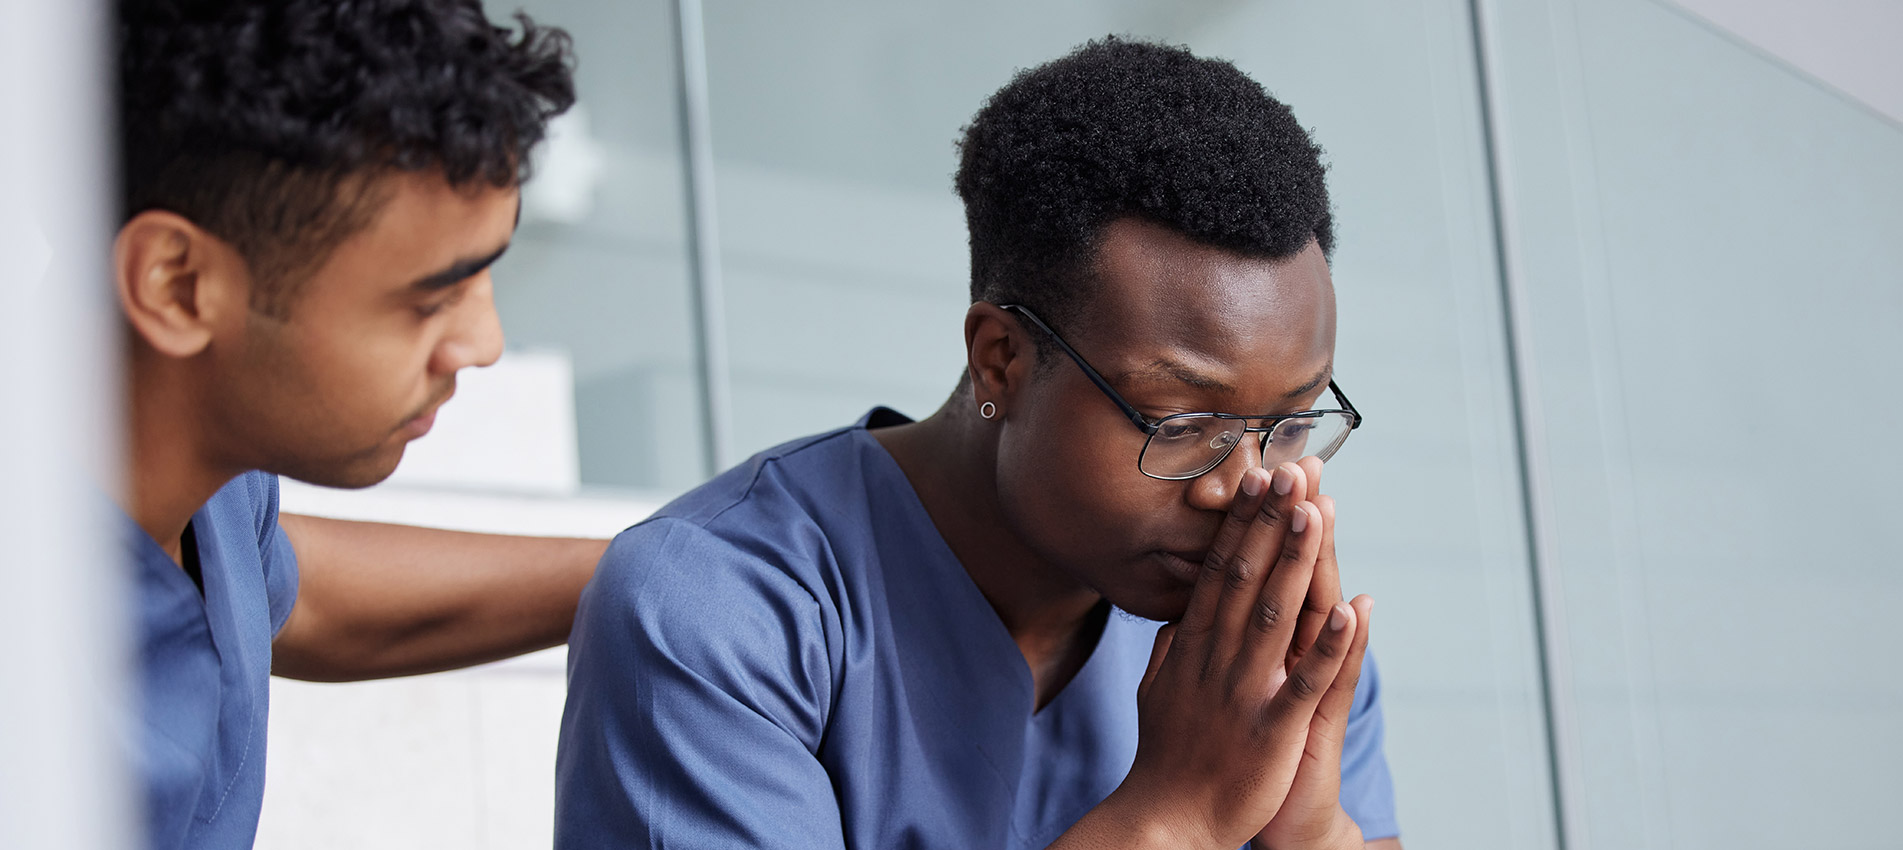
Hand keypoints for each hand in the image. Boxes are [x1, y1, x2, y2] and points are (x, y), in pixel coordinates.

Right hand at [1061, 462, 1361, 849]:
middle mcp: (1217, 659)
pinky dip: (1330, 647)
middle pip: (1247, 578)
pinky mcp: (1272, 728)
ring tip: (1315, 512)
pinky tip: (1353, 609)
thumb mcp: (1158, 692)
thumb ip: (1171, 649)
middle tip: (1291, 470)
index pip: (1220, 571)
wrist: (1166, 822)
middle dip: (1271, 523)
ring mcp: (1244, 691)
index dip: (1242, 524)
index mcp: (1195, 647)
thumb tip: (1178, 614)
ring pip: (1276, 615)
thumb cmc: (1167, 759)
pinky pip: (1305, 682)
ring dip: (1297, 562)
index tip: (1257, 478)